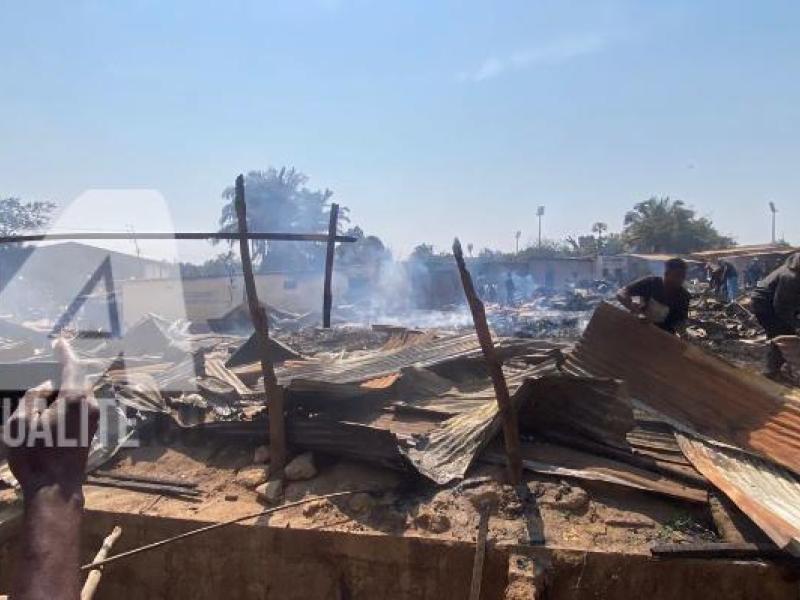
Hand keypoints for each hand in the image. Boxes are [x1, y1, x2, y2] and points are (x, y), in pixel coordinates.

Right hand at [5, 338, 97, 498]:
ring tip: (43, 399)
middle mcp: (91, 404)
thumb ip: (34, 397)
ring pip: (78, 395)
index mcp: (75, 397)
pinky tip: (51, 412)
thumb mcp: (22, 421)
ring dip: (63, 392)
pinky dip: (66, 403)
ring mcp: (93, 418)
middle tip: (48, 370)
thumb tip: (48, 387)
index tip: (60, 341)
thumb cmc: (35, 455)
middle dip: (62, 374)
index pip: (72, 366)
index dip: (65, 352)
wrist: (55, 488)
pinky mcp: (91, 430)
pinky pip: (79, 407)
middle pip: (76, 381)